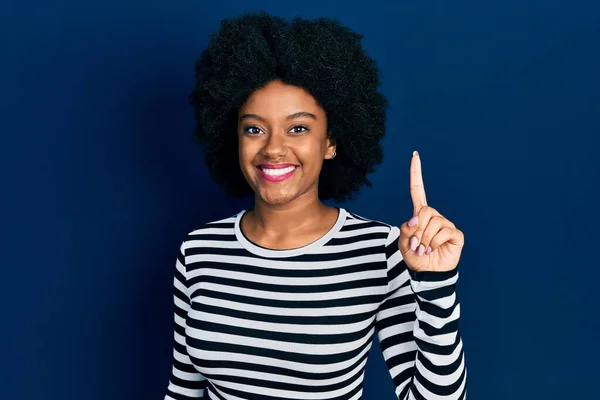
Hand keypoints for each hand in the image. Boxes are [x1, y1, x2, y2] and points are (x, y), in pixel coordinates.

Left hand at [398, 151, 463, 271]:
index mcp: (419, 214)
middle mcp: (434, 216)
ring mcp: (446, 224)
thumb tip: (417, 218)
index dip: (416, 173)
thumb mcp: (403, 243)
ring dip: (424, 240)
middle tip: (416, 245)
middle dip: (417, 230)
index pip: (418, 190)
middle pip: (424, 211)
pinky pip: (443, 232)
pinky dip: (434, 243)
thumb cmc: (415, 257)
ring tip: (425, 250)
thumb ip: (405, 229)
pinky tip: (434, 250)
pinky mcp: (455, 233)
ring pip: (433, 223)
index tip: (415, 155)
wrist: (428, 274)